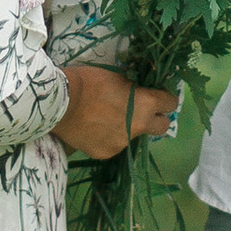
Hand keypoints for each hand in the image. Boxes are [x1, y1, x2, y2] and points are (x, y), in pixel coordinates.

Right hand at [56, 63, 180, 157]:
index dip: (165, 98)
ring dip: (127, 127)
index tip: (157, 95)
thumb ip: (133, 88)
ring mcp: (123, 143)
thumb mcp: (117, 77)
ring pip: (133, 135)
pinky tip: (93, 128)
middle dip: (156, 118)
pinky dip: (108, 137)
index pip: (170, 103)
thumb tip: (138, 91)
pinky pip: (113, 144)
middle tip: (142, 110)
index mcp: (145, 103)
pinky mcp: (106, 153)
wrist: (59, 103)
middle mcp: (138, 126)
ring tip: (105, 117)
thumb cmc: (88, 81)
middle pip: (162, 126)